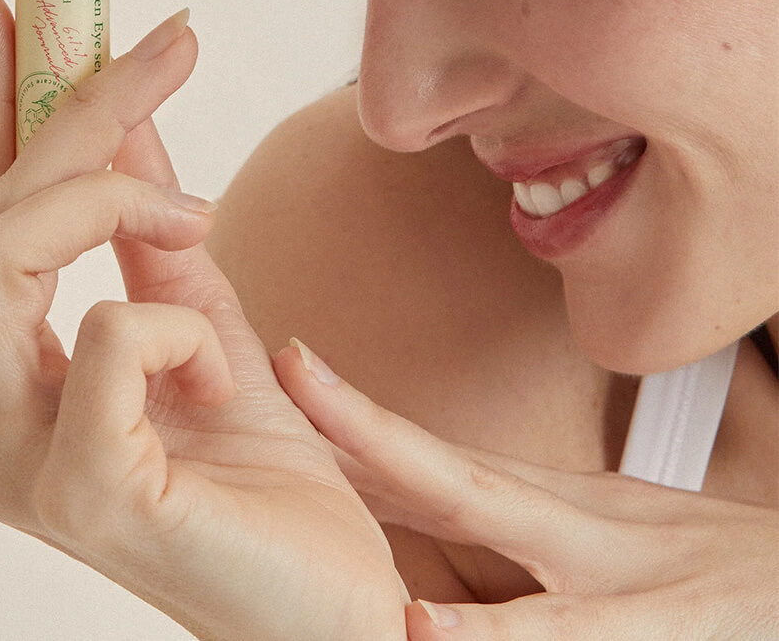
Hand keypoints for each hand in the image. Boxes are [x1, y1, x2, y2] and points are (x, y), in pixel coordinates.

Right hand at [0, 0, 408, 640]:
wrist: (330, 607)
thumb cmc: (264, 480)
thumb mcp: (202, 317)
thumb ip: (145, 229)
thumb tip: (124, 121)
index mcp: (8, 383)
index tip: (3, 9)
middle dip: (68, 111)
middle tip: (161, 43)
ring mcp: (16, 462)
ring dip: (111, 194)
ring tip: (193, 211)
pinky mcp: (78, 491)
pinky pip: (107, 330)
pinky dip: (174, 317)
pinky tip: (222, 370)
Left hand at [273, 339, 778, 638]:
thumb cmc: (697, 573)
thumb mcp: (602, 541)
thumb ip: (508, 539)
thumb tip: (410, 557)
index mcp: (552, 508)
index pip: (438, 458)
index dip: (360, 420)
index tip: (291, 375)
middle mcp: (576, 530)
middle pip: (457, 476)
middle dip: (370, 429)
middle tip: (293, 377)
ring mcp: (621, 583)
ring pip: (519, 557)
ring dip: (436, 536)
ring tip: (363, 532)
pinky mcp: (667, 636)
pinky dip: (514, 639)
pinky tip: (440, 638)